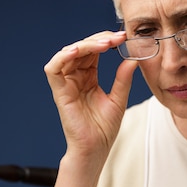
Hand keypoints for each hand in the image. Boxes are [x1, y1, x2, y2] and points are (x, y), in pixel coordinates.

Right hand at [44, 30, 137, 162]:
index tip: (123, 38)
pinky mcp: (59, 92)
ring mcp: (66, 84)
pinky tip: (78, 51)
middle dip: (99, 39)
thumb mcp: (118, 99)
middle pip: (82, 48)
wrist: (95, 149)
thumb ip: (123, 79)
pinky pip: (53, 69)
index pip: (94, 51)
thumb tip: (132, 59)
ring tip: (104, 44)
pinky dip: (62, 57)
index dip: (106, 41)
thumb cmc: (104, 129)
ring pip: (68, 53)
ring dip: (85, 44)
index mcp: (89, 77)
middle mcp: (76, 77)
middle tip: (116, 37)